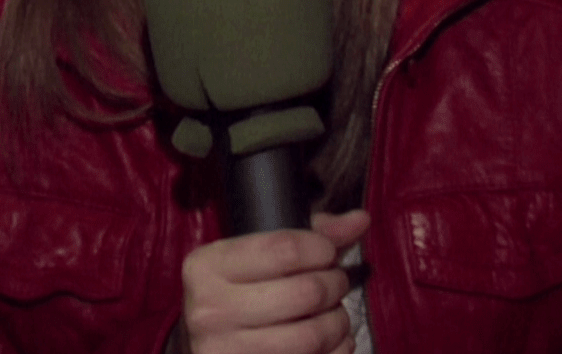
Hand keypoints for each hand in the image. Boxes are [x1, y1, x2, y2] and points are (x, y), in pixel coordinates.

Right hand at [178, 209, 369, 353]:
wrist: (201, 345)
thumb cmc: (237, 292)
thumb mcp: (256, 254)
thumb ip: (310, 233)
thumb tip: (360, 220)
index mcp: (207, 266)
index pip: (284, 249)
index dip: (321, 249)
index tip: (326, 253)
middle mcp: (210, 310)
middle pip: (305, 292)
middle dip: (335, 284)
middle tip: (335, 283)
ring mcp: (225, 350)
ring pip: (311, 335)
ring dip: (338, 322)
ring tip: (334, 314)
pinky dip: (336, 350)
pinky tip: (331, 341)